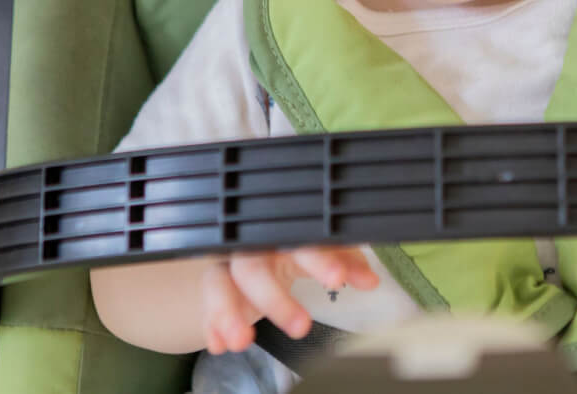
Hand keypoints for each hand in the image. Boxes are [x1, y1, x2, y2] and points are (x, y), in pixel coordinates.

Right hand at [197, 247, 378, 353]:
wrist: (255, 248)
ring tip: (242, 342)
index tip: (337, 279)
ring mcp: (227, 265)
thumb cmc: (292, 248)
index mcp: (281, 232)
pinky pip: (206, 305)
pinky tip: (220, 344)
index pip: (300, 241)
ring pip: (220, 283)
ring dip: (228, 314)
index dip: (318, 259)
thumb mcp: (319, 251)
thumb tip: (371, 280)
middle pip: (254, 266)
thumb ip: (345, 261)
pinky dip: (212, 325)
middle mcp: (250, 246)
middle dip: (274, 299)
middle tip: (300, 327)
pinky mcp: (212, 286)